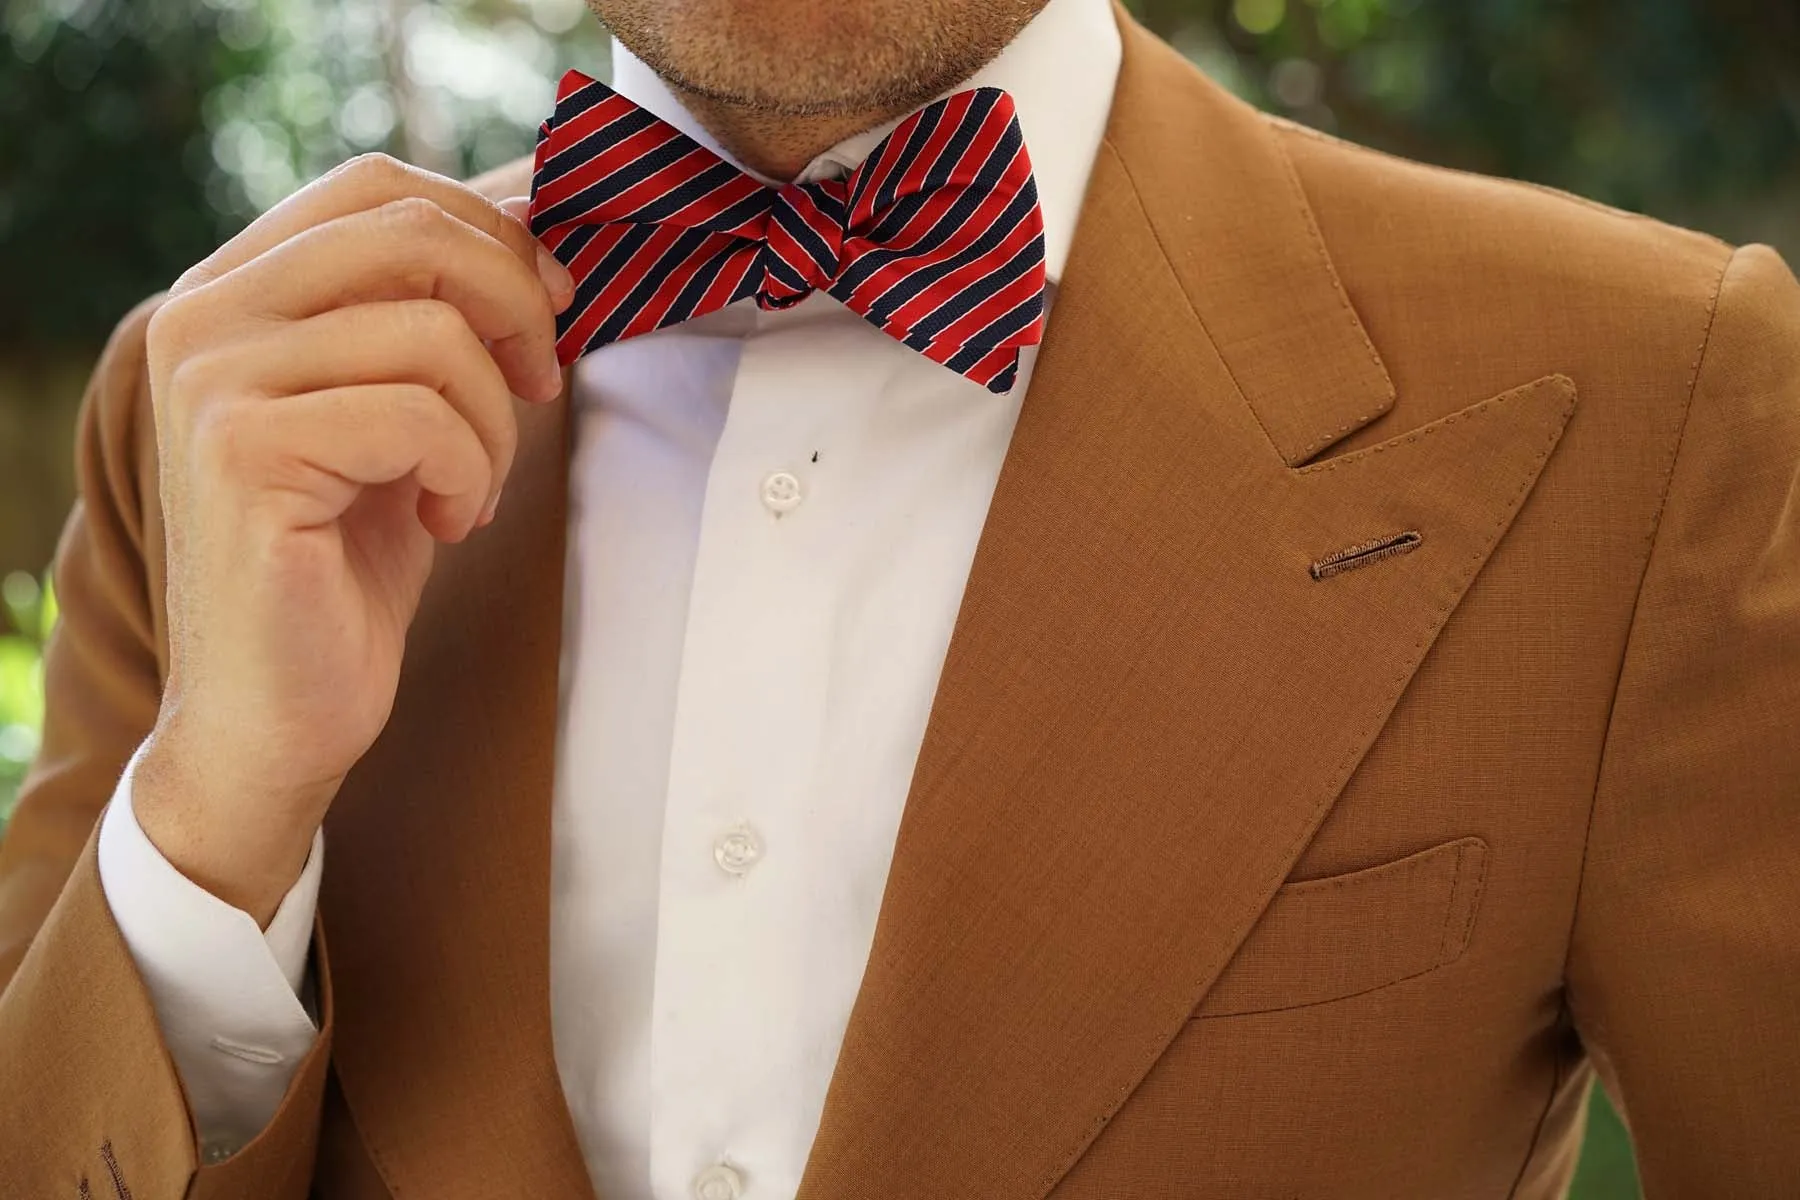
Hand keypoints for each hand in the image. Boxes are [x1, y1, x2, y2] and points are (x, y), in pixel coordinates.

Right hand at [132, 154, 573, 924]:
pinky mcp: (243, 453)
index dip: (489, 229)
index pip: (376, 186)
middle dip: (514, 306)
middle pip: (410, 234)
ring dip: (492, 422)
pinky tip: (447, 523)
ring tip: (470, 488)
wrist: (279, 708)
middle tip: (542, 386)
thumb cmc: (347, 562)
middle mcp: (201, 317)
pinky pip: (420, 415)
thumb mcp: (399, 410)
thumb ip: (433, 313)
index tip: (552, 301)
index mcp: (232, 289)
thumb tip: (525, 218)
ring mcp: (213, 381)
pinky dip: (469, 472)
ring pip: (431, 334)